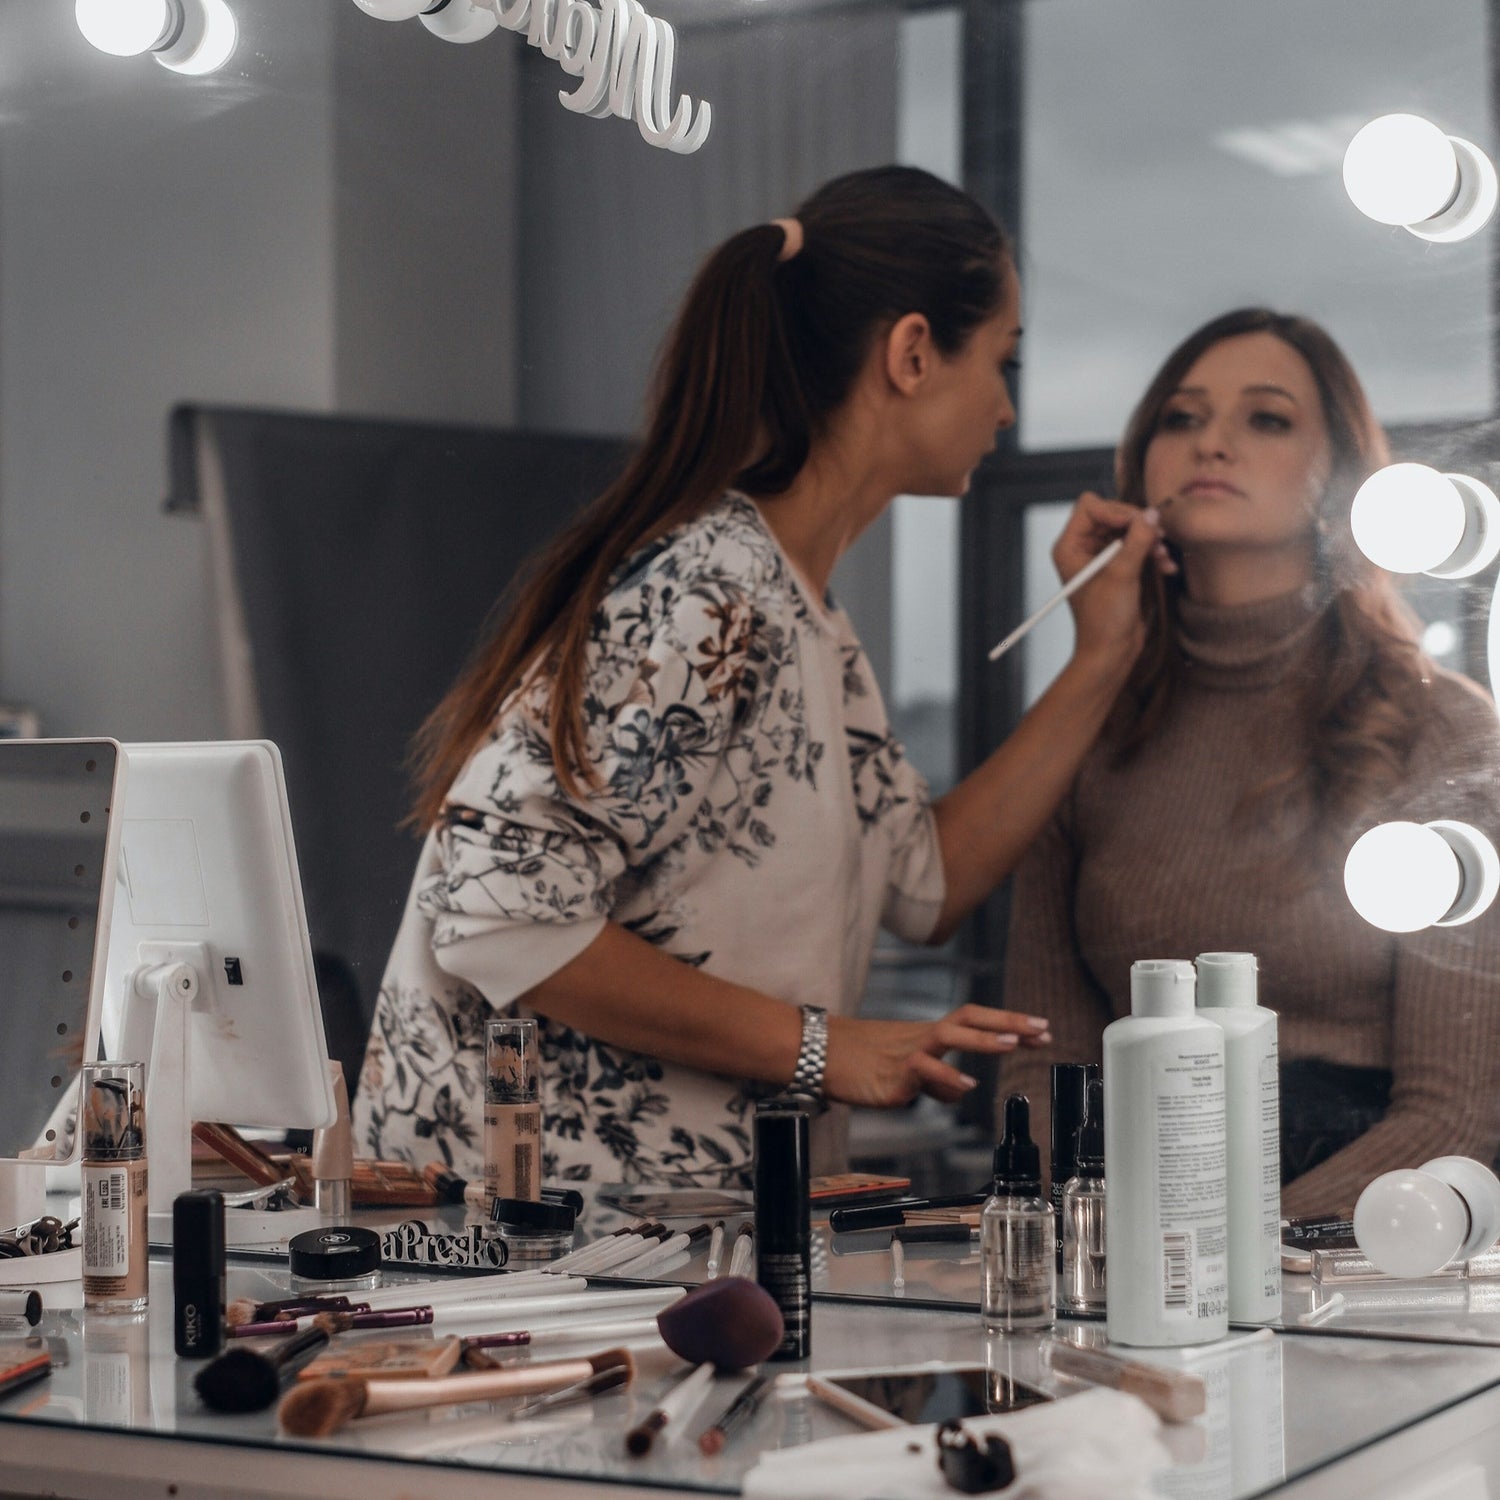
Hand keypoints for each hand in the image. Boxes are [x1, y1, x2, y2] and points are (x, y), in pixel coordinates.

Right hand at [823, 1004, 1051, 1108]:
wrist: (816, 1052)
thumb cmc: (856, 1059)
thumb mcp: (903, 1068)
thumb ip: (934, 1079)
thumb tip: (958, 1091)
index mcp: (926, 1034)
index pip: (974, 1020)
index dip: (1007, 1022)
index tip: (1039, 1027)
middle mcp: (921, 1037)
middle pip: (970, 1018)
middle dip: (1008, 1022)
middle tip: (1043, 1029)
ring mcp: (907, 1054)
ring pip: (949, 1036)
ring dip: (983, 1040)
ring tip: (1014, 1045)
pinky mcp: (892, 1075)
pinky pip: (923, 1071)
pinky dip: (946, 1078)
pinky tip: (965, 1087)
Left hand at [1052, 491, 1172, 667]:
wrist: (1111, 652)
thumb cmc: (1105, 620)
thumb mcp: (1122, 576)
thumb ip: (1137, 541)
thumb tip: (1152, 514)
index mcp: (1070, 546)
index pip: (1090, 505)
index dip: (1115, 510)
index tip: (1137, 525)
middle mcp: (1082, 548)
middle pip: (1113, 513)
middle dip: (1137, 525)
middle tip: (1157, 538)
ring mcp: (1101, 557)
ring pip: (1129, 528)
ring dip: (1150, 540)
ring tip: (1163, 557)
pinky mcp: (1119, 567)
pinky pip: (1138, 545)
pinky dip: (1153, 553)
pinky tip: (1166, 568)